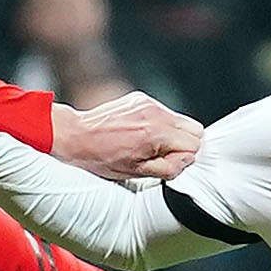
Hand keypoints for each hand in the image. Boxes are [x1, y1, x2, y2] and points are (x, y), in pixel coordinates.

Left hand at [57, 92, 201, 179]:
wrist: (76, 137)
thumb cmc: (102, 159)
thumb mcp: (138, 172)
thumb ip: (169, 167)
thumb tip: (186, 159)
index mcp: (156, 132)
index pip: (195, 143)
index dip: (183, 157)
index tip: (166, 162)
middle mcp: (155, 112)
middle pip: (194, 128)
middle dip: (184, 144)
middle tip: (161, 154)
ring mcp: (148, 102)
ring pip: (180, 120)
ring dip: (170, 134)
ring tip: (147, 144)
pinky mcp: (141, 98)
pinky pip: (163, 112)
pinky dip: (158, 124)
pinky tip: (140, 133)